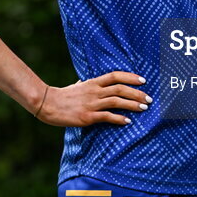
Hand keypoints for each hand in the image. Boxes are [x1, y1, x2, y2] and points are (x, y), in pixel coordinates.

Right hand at [34, 71, 151, 126]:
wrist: (47, 104)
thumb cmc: (62, 96)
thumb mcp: (76, 86)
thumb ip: (86, 85)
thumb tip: (89, 82)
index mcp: (92, 82)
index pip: (115, 76)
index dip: (131, 77)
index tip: (143, 80)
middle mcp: (94, 91)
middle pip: (120, 89)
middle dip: (137, 93)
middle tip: (149, 98)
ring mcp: (91, 104)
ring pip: (116, 101)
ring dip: (132, 104)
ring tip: (144, 108)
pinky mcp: (87, 116)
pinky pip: (107, 116)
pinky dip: (119, 118)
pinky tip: (128, 121)